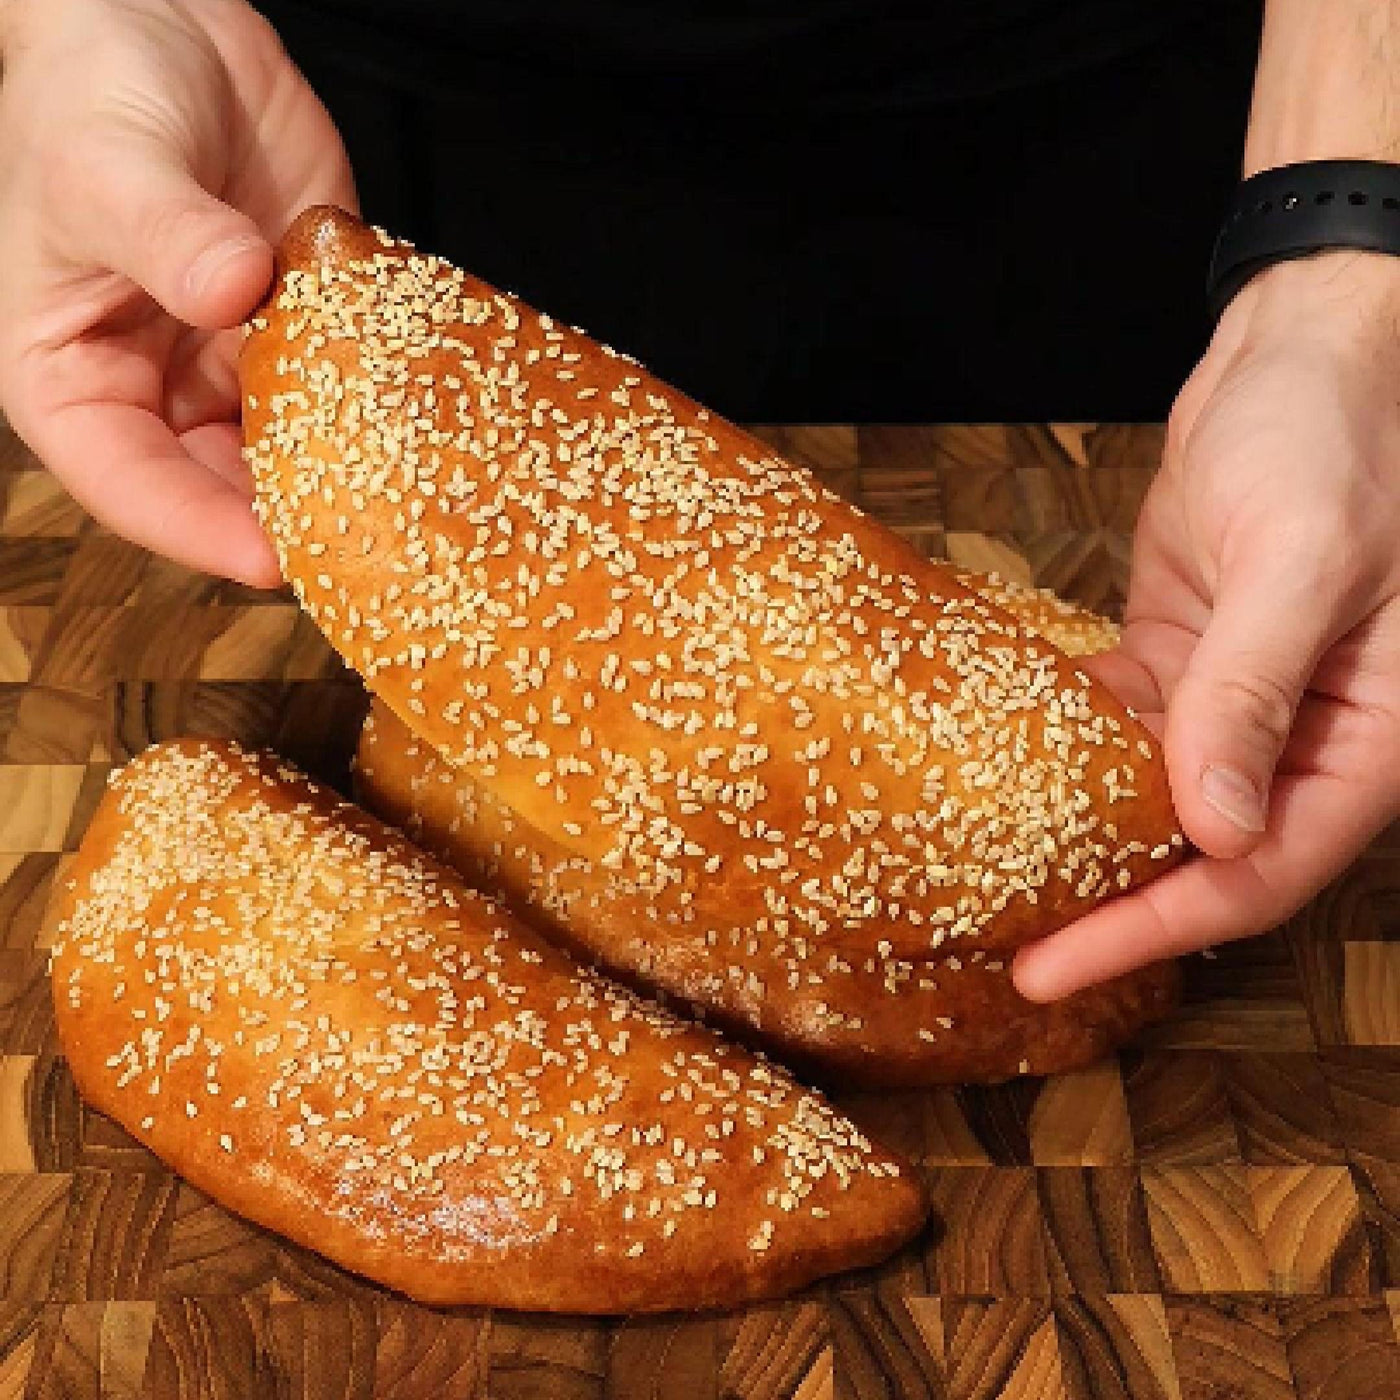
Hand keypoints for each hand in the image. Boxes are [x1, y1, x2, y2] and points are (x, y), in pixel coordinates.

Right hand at [0, 0, 355, 584]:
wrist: (165, 23)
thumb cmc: (94, 92)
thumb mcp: (107, 164)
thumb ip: (165, 234)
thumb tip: (231, 289)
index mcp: (75, 381)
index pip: (128, 485)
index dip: (197, 531)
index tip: (272, 560)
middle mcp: (155, 392)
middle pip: (219, 491)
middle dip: (285, 525)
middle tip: (365, 554)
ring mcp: (234, 369)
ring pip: (292, 455)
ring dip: (347, 481)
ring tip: (411, 512)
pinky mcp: (302, 335)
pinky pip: (344, 392)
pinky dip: (383, 416)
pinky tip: (433, 437)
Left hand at [1015, 253, 1399, 999]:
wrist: (1304, 354)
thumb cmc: (1342, 436)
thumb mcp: (1303, 560)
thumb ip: (1256, 692)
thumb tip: (1214, 825)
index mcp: (1365, 739)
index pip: (1256, 870)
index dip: (1154, 926)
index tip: (1056, 965)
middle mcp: (1304, 736)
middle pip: (1198, 853)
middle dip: (1106, 904)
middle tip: (1003, 941)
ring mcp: (1236, 699)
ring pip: (1152, 797)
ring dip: (1077, 834)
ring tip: (985, 875)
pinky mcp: (1183, 657)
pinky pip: (1121, 725)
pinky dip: (1067, 748)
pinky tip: (1001, 771)